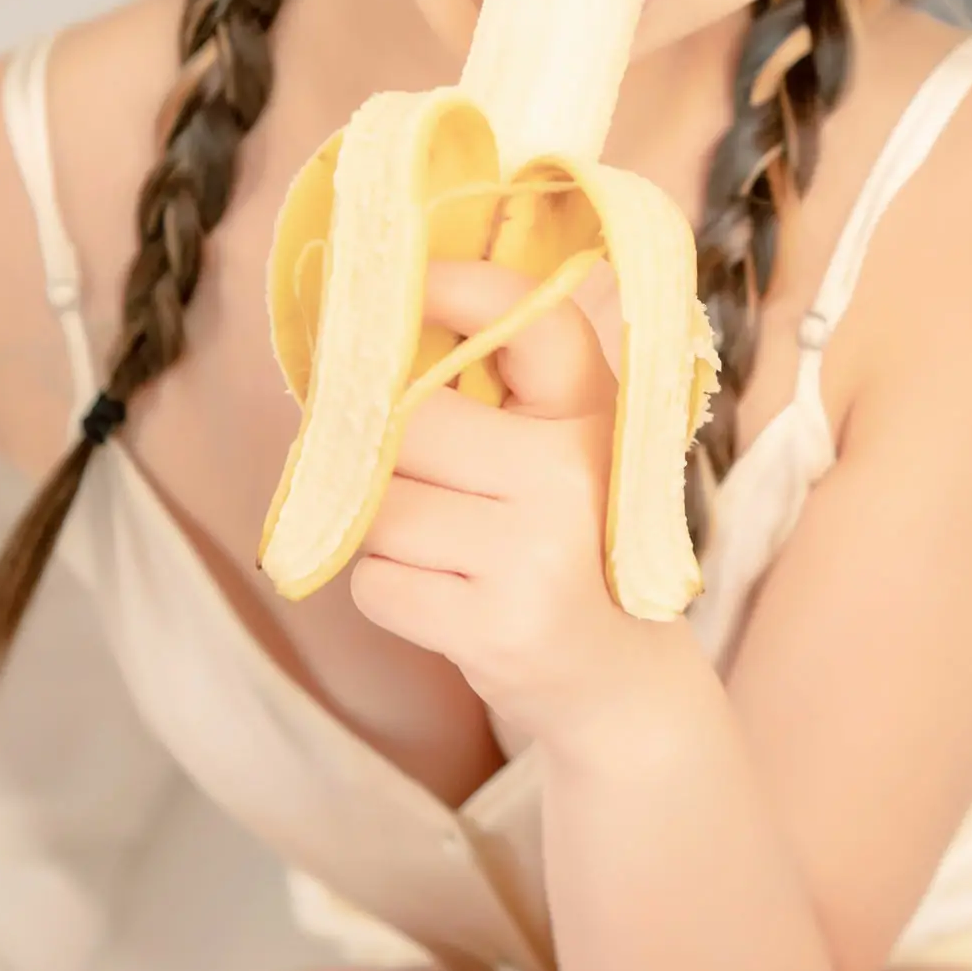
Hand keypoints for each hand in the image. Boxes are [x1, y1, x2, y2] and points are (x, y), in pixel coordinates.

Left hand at [346, 255, 636, 737]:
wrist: (619, 687)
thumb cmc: (567, 552)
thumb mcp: (562, 457)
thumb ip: (493, 398)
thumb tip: (352, 352)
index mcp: (593, 414)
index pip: (529, 318)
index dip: (456, 287)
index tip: (398, 284)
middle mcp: (573, 472)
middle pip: (410, 424)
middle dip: (389, 458)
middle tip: (429, 492)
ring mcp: (538, 552)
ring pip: (380, 506)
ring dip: (387, 534)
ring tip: (449, 556)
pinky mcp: (498, 626)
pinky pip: (377, 581)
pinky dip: (390, 593)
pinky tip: (447, 602)